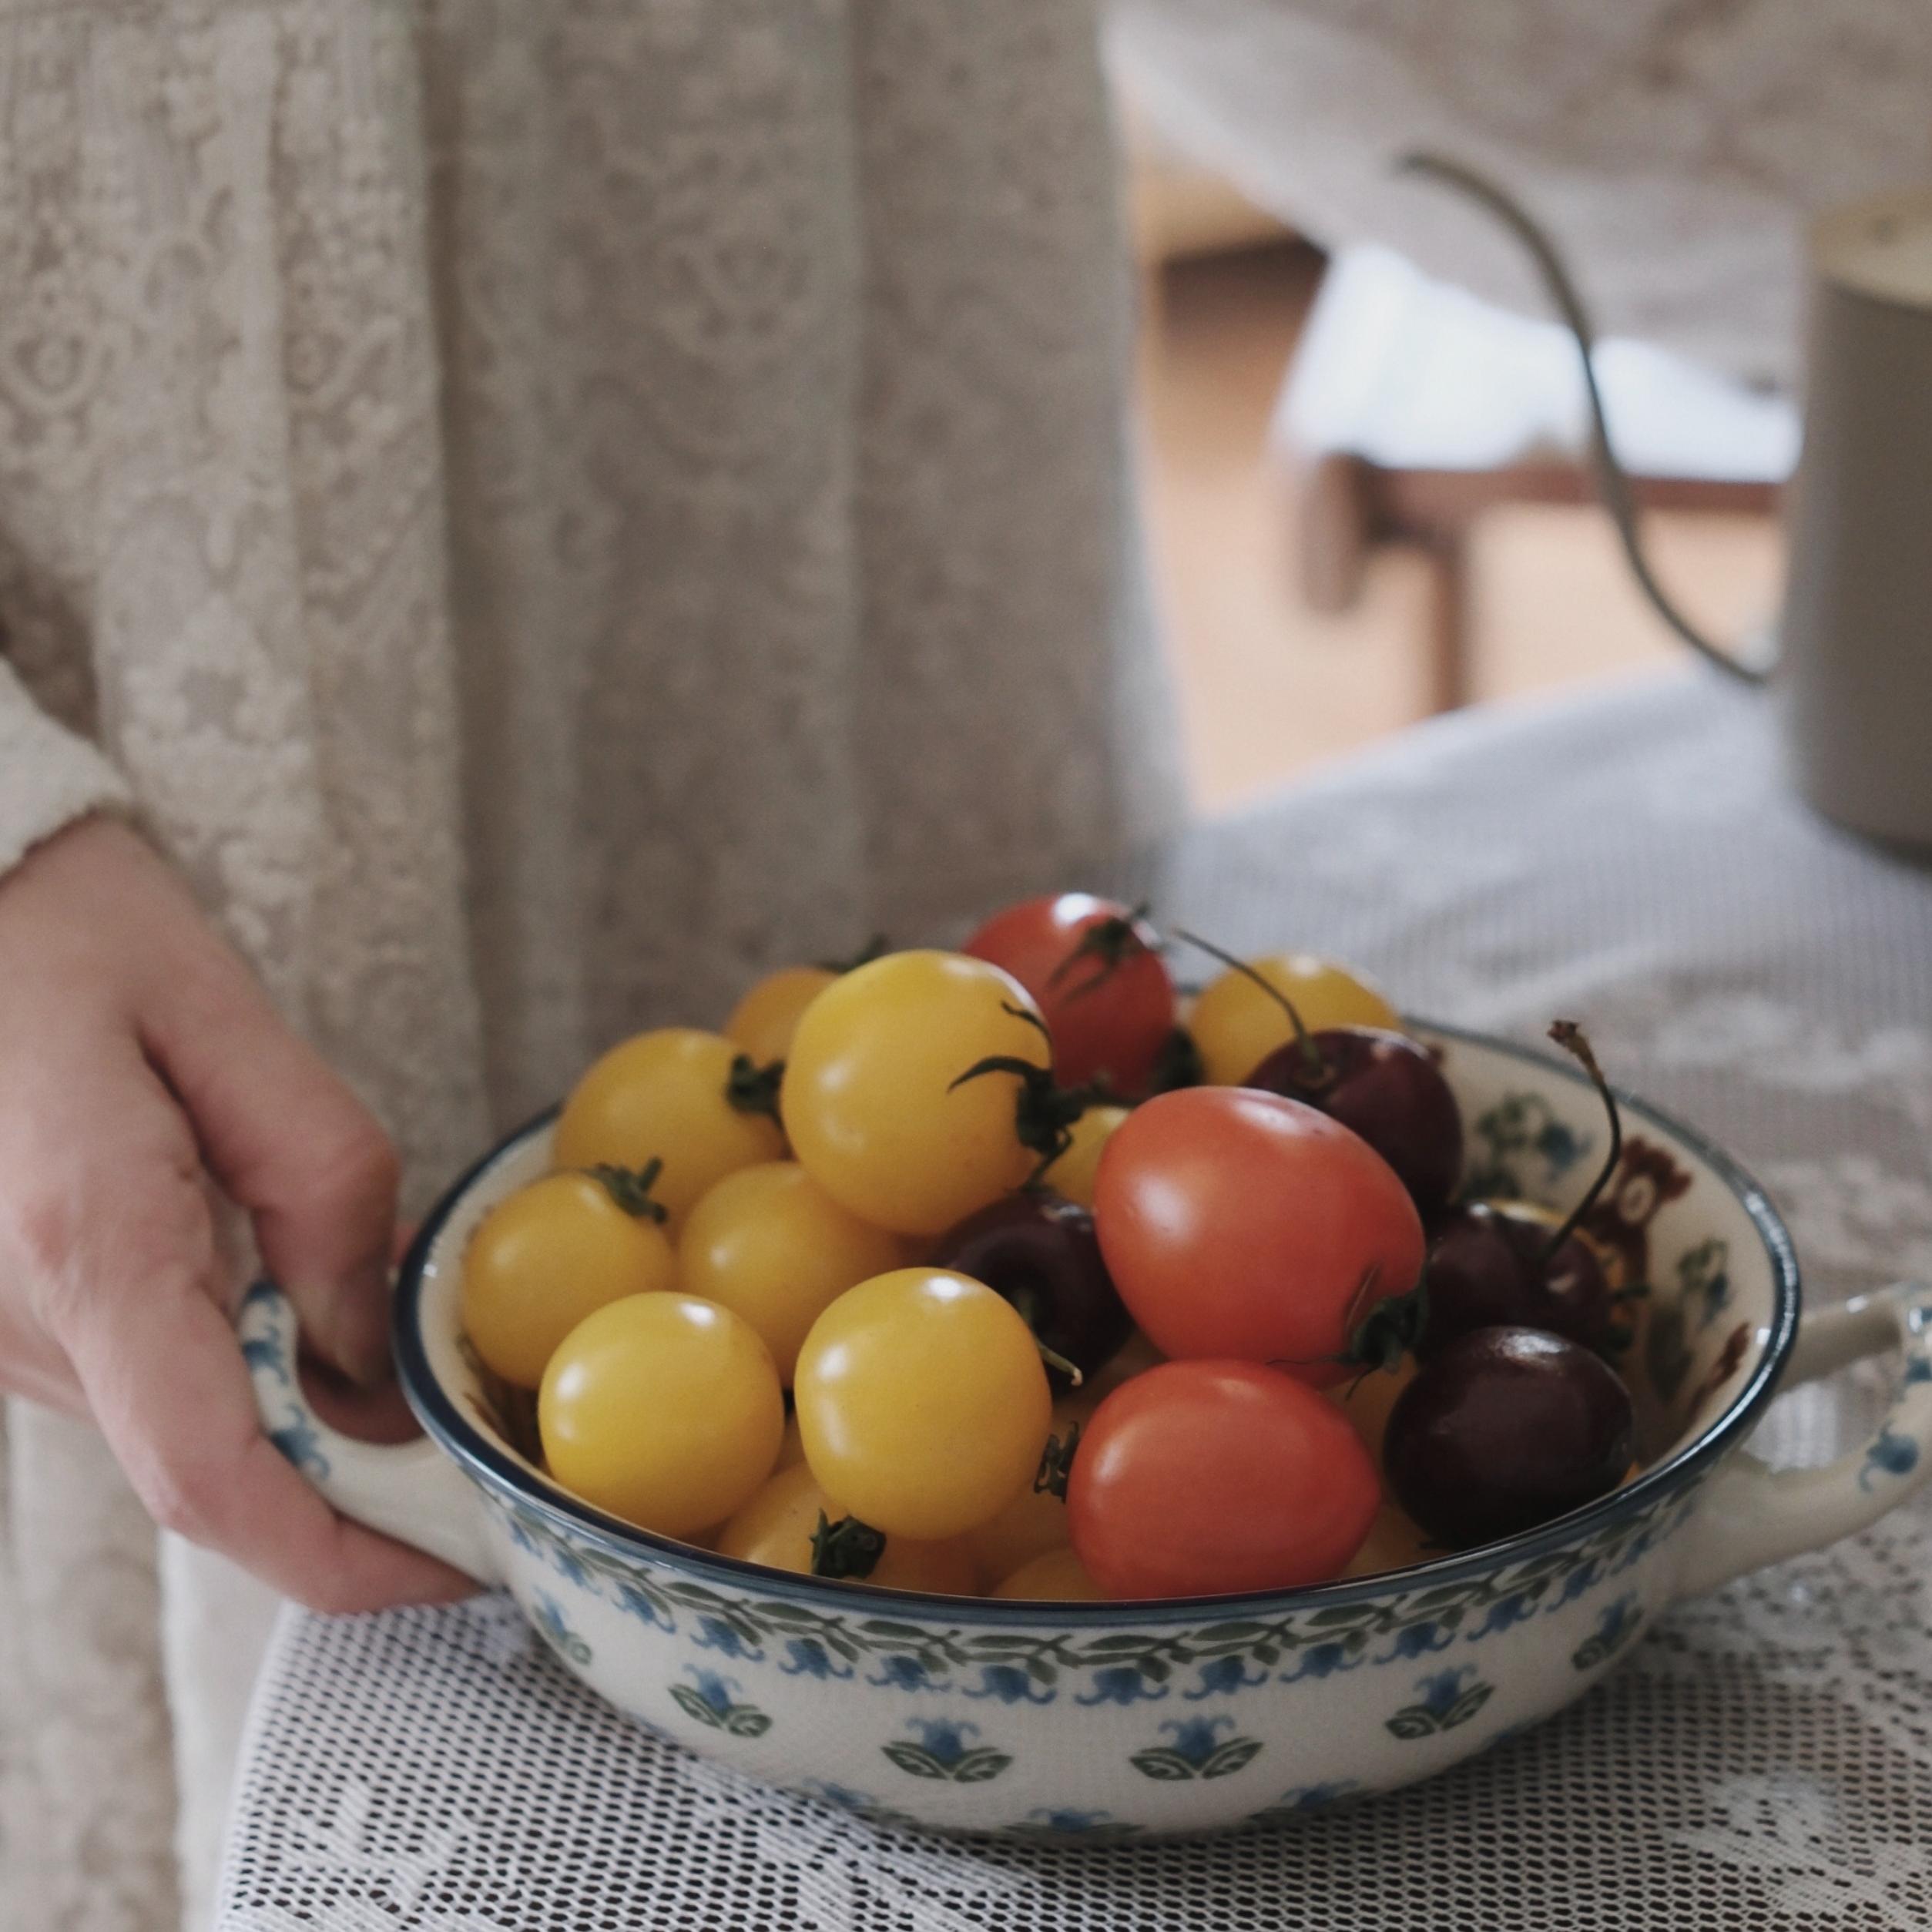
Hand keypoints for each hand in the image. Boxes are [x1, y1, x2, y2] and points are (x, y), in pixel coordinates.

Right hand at [0, 816, 471, 1609]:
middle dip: (355, 1478)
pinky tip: (300, 1296)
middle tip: (467, 1428)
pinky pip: (142, 1384)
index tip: (458, 1560)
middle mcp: (17, 1323)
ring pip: (181, 1432)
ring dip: (304, 1414)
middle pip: (210, 1472)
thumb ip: (318, 1179)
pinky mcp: (5, 1322)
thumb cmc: (65, 932)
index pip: (214, 1476)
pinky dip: (241, 1373)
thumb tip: (366, 1337)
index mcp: (85, 1245)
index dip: (347, 1553)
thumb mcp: (221, 1019)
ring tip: (386, 1321)